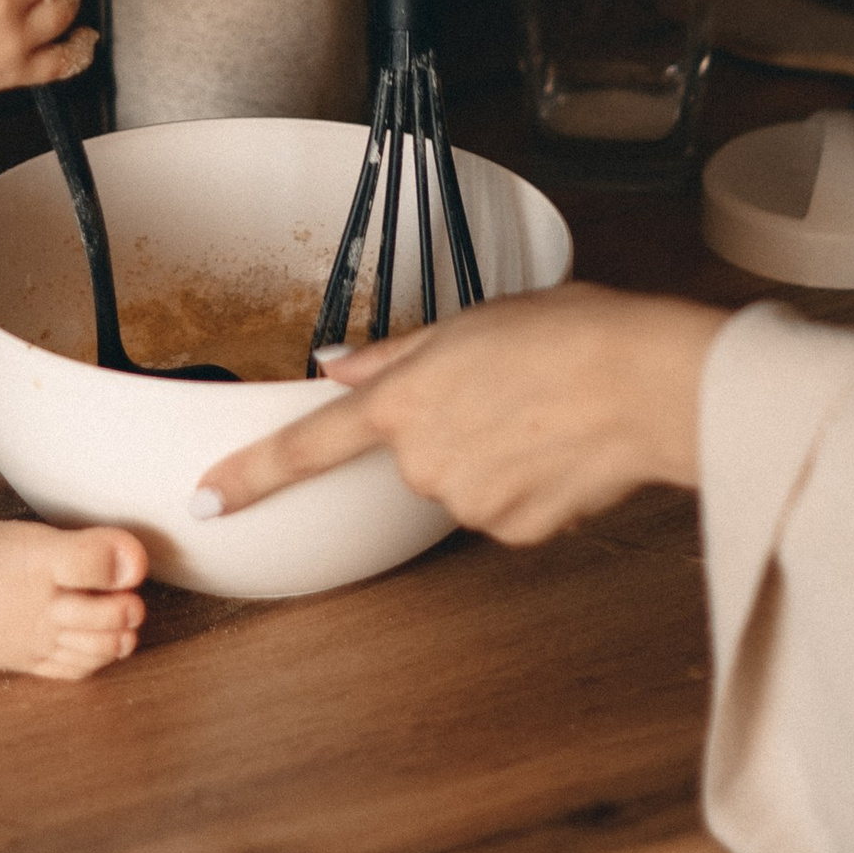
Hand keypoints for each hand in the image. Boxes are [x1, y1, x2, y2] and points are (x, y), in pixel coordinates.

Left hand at [189, 285, 719, 542]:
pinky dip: (526, 484)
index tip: (204, 502)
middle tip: (506, 386)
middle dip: (446, 426)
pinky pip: (503, 508)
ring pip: (460, 481)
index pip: (306, 447)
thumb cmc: (569, 332)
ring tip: (544, 411)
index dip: (249, 475)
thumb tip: (334, 365)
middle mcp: (423, 461)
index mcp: (401, 402)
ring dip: (489, 454)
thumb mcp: (470, 321)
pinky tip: (561, 451)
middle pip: (411, 454)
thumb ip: (395, 354)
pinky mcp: (514, 531)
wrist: (649, 384)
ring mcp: (467, 503)